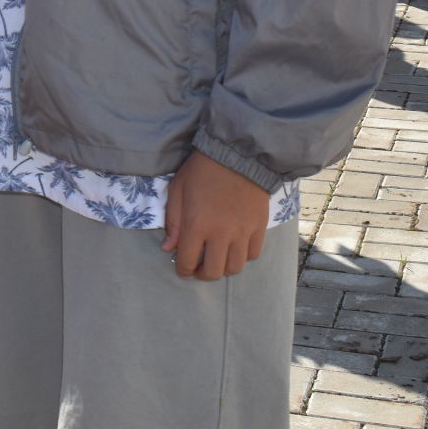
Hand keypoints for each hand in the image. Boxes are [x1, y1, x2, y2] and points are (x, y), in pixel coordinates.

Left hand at [162, 152, 271, 279]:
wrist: (238, 154)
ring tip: (218, 258)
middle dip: (203, 274)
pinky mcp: (259, 227)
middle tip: (199, 266)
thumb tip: (168, 248)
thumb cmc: (202, 170)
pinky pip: (253, 255)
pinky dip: (243, 256)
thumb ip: (173, 221)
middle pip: (214, 272)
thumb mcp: (178, 189)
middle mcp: (221, 234)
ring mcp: (242, 233)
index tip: (182, 268)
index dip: (183, 270)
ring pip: (235, 268)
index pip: (188, 262)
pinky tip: (236, 247)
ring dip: (223, 267)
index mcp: (196, 225)